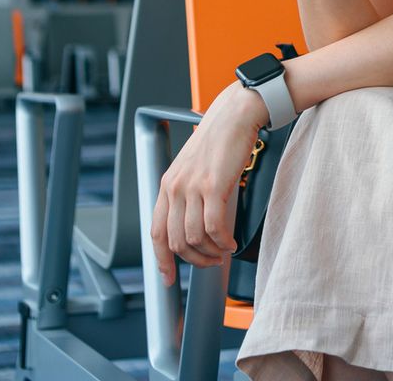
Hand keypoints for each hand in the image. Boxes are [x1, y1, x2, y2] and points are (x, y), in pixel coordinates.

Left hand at [148, 82, 268, 285]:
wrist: (235, 115)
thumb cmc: (220, 140)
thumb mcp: (194, 169)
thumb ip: (189, 195)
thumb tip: (195, 226)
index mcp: (167, 185)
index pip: (156, 232)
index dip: (161, 260)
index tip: (169, 278)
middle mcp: (174, 187)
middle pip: (176, 241)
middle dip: (194, 260)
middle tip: (211, 263)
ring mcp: (192, 187)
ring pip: (194, 237)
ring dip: (211, 252)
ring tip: (224, 251)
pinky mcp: (213, 186)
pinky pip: (214, 227)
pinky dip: (223, 241)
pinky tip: (231, 242)